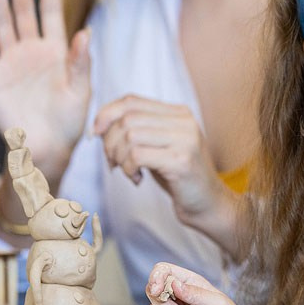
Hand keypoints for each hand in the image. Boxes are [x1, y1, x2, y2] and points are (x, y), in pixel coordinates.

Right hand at [0, 0, 90, 175]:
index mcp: (58, 49)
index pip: (51, 9)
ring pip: (4, 21)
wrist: (47, 148)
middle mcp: (33, 49)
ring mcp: (12, 60)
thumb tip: (86, 32)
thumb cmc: (69, 121)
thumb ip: (80, 62)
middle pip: (25, 9)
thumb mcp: (81, 91)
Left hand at [93, 96, 221, 220]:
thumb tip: (101, 123)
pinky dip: (128, 168)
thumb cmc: (178, 176)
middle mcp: (184, 121)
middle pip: (128, 118)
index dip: (106, 114)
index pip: (132, 101)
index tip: (95, 133)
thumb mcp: (160, 145)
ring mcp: (185, 140)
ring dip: (118, 156)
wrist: (208, 204)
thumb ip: (140, 129)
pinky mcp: (182, 161)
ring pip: (131, 135)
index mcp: (179, 113)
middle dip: (110, 141)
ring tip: (126, 170)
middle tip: (113, 162)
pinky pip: (138, 156)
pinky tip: (137, 179)